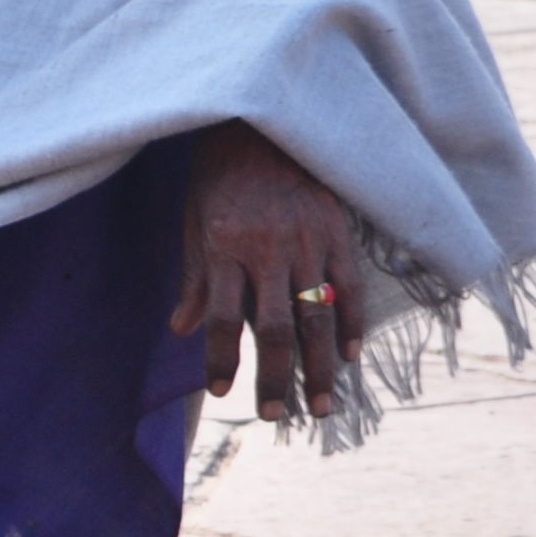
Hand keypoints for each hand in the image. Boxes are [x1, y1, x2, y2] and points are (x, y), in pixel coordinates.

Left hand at [171, 121, 369, 423]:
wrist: (262, 121)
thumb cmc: (220, 174)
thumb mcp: (194, 221)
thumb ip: (195, 278)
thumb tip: (183, 330)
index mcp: (225, 248)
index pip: (223, 319)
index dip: (222, 358)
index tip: (221, 391)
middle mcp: (268, 250)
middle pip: (276, 328)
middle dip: (277, 377)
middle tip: (277, 415)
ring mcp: (309, 241)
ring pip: (318, 315)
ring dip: (320, 366)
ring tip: (321, 404)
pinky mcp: (339, 231)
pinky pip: (350, 284)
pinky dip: (352, 322)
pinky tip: (349, 355)